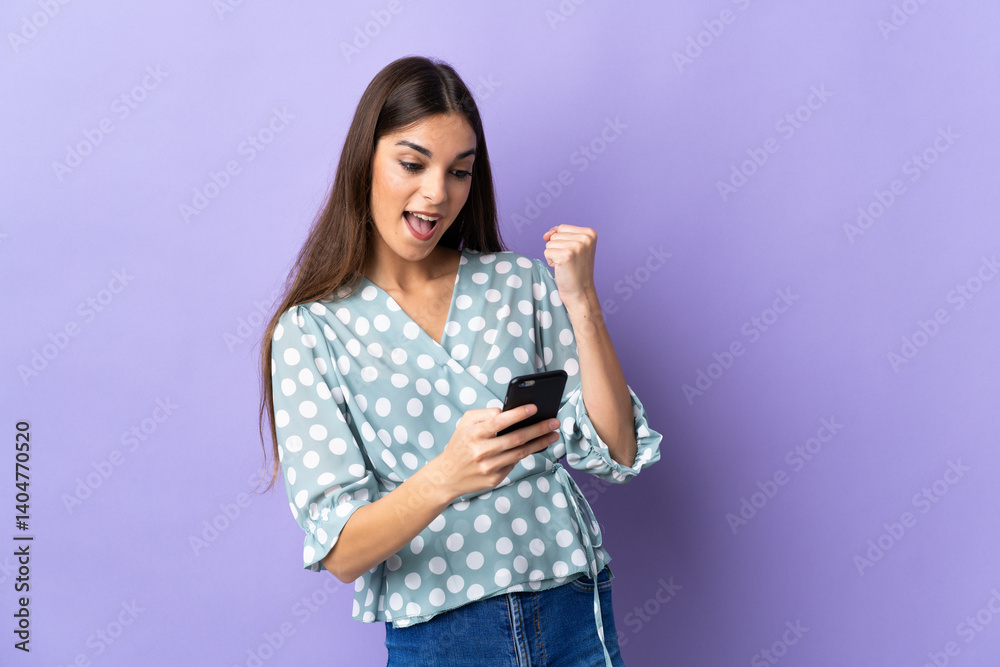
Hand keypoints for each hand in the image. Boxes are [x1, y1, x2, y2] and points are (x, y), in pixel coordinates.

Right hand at [433, 405, 560, 499]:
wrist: (446, 476)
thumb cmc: (460, 444)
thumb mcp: (465, 423)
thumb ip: (485, 414)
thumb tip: (508, 411)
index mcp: (473, 434)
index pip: (499, 421)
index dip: (518, 414)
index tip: (535, 408)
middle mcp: (481, 451)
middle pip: (516, 438)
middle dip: (538, 429)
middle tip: (554, 422)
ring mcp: (489, 467)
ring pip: (520, 453)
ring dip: (540, 443)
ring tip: (552, 435)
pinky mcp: (494, 479)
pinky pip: (514, 464)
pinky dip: (525, 454)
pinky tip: (535, 447)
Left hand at [542, 224, 597, 305]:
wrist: (580, 292)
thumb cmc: (575, 270)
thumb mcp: (573, 247)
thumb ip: (560, 234)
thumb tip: (546, 235)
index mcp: (590, 233)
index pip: (562, 228)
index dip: (561, 242)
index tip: (573, 255)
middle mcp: (585, 238)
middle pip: (555, 235)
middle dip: (558, 249)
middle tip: (570, 262)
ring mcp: (576, 246)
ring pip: (550, 243)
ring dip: (554, 256)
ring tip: (566, 265)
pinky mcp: (565, 255)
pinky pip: (547, 252)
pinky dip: (551, 262)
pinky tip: (562, 269)